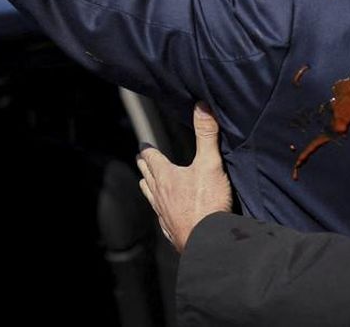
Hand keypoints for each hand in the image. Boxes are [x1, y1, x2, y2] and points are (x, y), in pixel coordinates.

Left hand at [136, 104, 232, 252]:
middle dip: (145, 167)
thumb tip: (202, 107)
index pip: (152, 158)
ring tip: (146, 184)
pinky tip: (163, 215)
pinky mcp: (172, 230)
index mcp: (166, 177)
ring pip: (152, 197)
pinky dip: (161, 211)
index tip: (143, 144)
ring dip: (149, 188)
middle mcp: (161, 196)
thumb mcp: (209, 164)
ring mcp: (164, 215)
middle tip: (140, 160)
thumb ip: (206, 135)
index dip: (147, 149)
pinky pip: (162, 218)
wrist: (207, 242)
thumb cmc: (207, 204)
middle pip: (148, 177)